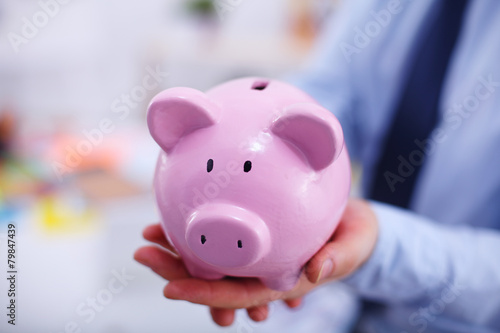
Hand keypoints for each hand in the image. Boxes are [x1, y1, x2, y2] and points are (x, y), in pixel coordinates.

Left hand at [134, 199, 377, 325]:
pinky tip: (174, 216)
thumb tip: (314, 273)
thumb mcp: (353, 248)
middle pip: (212, 278)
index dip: (204, 294)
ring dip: (178, 250)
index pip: (237, 295)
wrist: (354, 225)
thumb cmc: (354, 239)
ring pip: (209, 259)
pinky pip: (219, 237)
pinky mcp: (254, 236)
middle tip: (142, 252)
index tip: (169, 288)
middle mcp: (261, 272)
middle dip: (176, 269)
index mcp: (281, 281)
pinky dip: (195, 229)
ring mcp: (255, 256)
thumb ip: (337, 260)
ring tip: (149, 235)